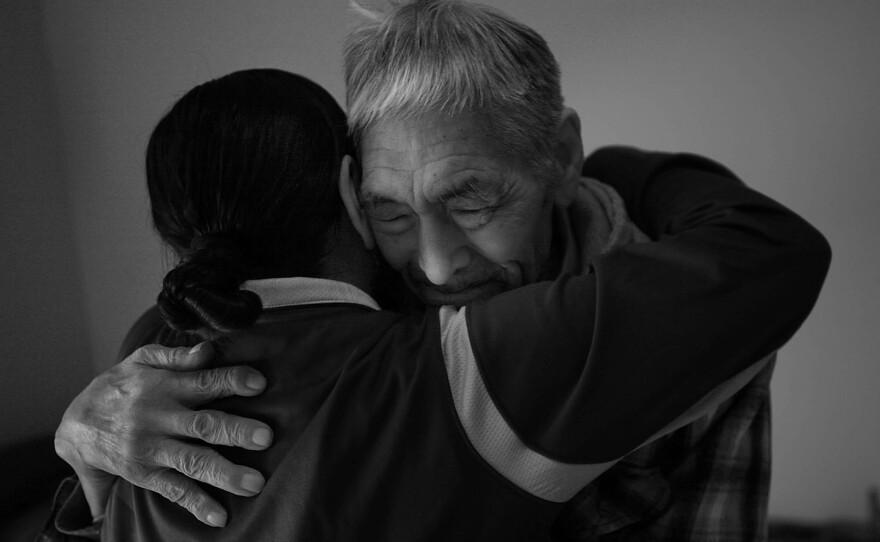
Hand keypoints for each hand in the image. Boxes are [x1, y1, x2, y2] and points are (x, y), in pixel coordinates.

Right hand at [54, 342, 272, 527]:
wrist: (75, 424)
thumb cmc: (120, 386)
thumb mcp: (141, 361)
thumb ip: (176, 355)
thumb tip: (207, 350)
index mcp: (165, 387)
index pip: (203, 381)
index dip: (231, 380)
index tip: (259, 383)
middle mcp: (161, 419)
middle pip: (203, 425)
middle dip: (236, 430)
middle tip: (266, 436)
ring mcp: (154, 449)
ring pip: (192, 461)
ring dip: (225, 473)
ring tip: (255, 483)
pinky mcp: (146, 474)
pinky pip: (173, 490)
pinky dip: (196, 504)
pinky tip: (219, 516)